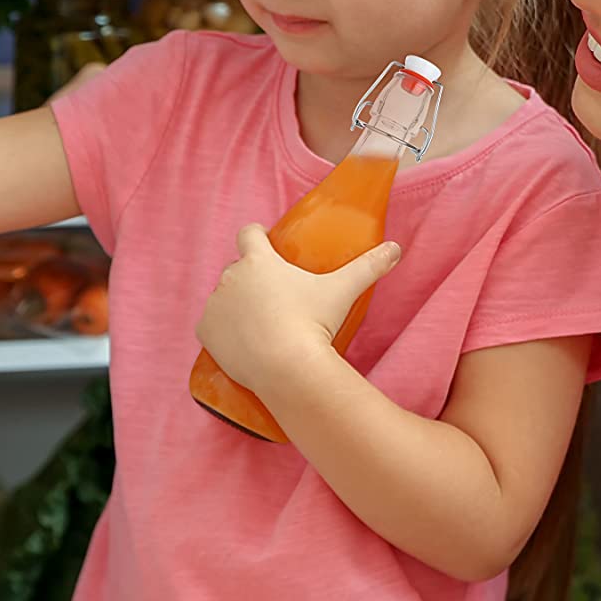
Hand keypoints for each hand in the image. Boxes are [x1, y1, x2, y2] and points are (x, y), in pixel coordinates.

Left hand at [195, 226, 401, 392]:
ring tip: (260, 327)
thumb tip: (396, 249)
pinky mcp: (205, 330)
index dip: (256, 237)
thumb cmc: (312, 323)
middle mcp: (231, 276)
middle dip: (251, 281)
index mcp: (259, 260)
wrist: (286, 367)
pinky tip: (242, 343)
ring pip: (224, 299)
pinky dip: (222, 332)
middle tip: (274, 301)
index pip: (249, 233)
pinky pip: (211, 326)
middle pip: (237, 270)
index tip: (264, 245)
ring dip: (236, 307)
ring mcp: (215, 304)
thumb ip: (369, 266)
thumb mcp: (343, 291)